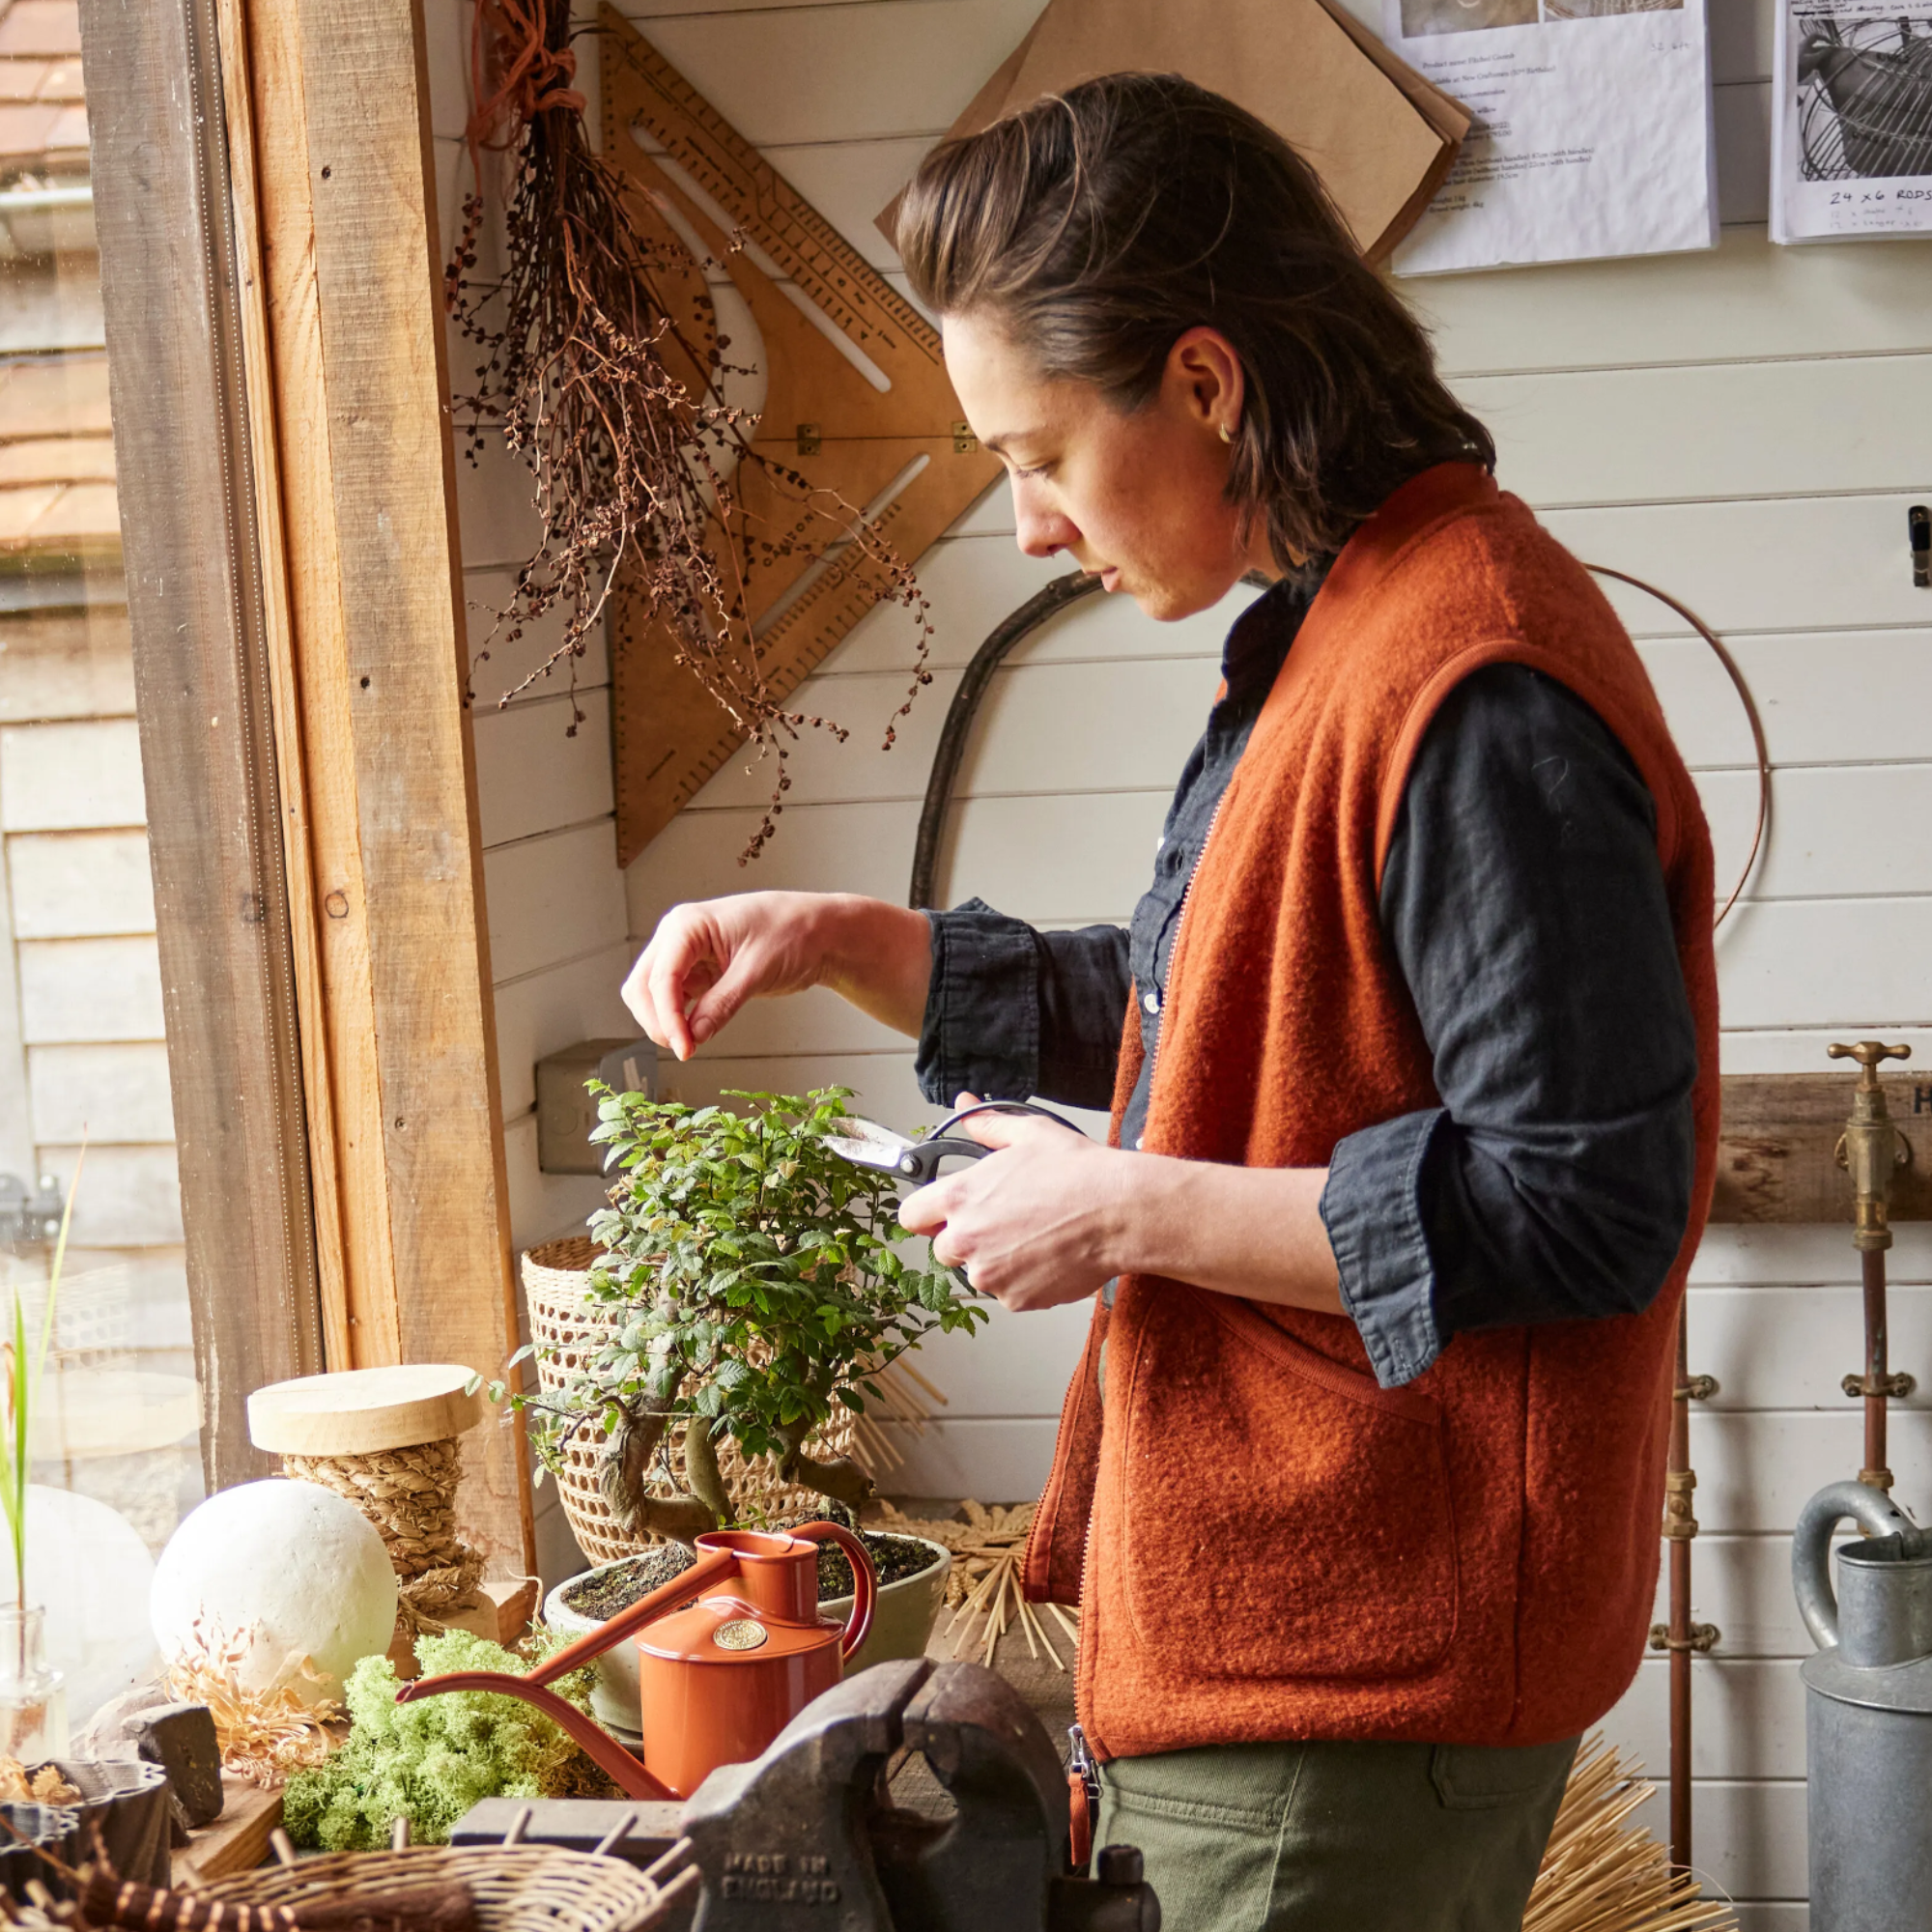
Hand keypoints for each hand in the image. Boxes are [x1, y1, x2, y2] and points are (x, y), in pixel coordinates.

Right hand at [622, 893, 931, 1059]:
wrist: (821, 931)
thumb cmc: (794, 933)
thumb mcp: (756, 972)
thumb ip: (721, 1005)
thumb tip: (693, 1036)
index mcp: (688, 924)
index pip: (661, 977)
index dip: (667, 1017)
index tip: (683, 1047)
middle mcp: (679, 936)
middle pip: (643, 986)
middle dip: (658, 1020)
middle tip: (684, 1048)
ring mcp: (686, 954)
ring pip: (652, 994)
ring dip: (664, 1020)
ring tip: (690, 1043)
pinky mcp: (698, 971)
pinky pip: (674, 999)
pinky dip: (679, 1018)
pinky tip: (695, 1033)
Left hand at [897, 1096, 1128, 1312]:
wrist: (1119, 1213)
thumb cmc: (1078, 1172)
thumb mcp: (1028, 1134)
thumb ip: (986, 1125)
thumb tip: (965, 1106)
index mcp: (960, 1197)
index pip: (910, 1216)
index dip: (927, 1214)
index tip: (942, 1214)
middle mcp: (966, 1240)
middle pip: (943, 1249)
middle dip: (967, 1239)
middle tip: (1003, 1222)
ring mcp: (990, 1275)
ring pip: (979, 1272)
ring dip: (997, 1261)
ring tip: (1034, 1236)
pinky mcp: (1015, 1300)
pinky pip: (1008, 1293)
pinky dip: (1023, 1280)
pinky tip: (1049, 1256)